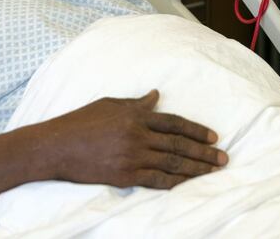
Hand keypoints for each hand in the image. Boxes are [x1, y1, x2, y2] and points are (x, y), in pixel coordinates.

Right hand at [42, 89, 227, 188]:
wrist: (56, 146)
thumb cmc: (81, 121)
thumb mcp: (110, 104)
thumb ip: (136, 103)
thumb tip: (156, 96)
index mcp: (136, 115)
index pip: (175, 123)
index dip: (197, 130)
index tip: (214, 137)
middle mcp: (138, 135)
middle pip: (179, 145)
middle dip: (204, 152)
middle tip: (224, 158)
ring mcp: (132, 156)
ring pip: (172, 163)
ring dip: (195, 168)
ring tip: (213, 171)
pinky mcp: (124, 175)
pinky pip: (155, 180)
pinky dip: (174, 182)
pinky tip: (187, 184)